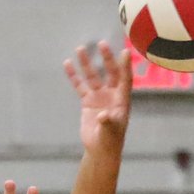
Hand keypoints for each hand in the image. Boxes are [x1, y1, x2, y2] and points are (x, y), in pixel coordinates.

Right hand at [64, 41, 131, 156]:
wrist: (100, 149)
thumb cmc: (110, 141)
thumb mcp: (111, 132)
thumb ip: (108, 122)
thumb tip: (104, 115)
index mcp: (122, 100)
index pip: (125, 80)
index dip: (125, 66)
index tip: (125, 52)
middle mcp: (112, 95)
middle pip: (110, 73)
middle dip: (106, 59)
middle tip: (101, 44)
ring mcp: (99, 97)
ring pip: (92, 76)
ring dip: (86, 63)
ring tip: (79, 49)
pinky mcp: (88, 101)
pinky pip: (80, 86)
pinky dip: (74, 76)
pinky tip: (67, 64)